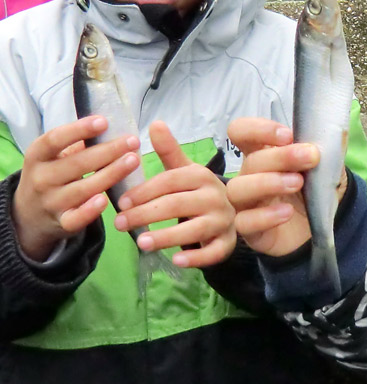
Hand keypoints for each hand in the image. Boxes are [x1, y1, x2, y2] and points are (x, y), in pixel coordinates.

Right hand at [12, 116, 140, 260]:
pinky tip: (105, 200)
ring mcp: (50, 202)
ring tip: (133, 161)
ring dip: (110, 174)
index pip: (55, 139)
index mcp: (38, 155)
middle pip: (77, 163)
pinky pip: (75, 219)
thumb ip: (78, 143)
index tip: (104, 121)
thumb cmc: (52, 174)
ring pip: (82, 189)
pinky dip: (89, 211)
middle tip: (133, 141)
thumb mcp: (55, 156)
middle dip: (108, 151)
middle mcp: (41, 179)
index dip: (79, 129)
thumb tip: (110, 127)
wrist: (29, 215)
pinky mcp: (61, 223)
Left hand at [113, 121, 235, 268]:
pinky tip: (175, 261)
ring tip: (140, 243)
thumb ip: (168, 151)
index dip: (145, 191)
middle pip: (177, 204)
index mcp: (202, 175)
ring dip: (166, 237)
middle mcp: (216, 196)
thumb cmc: (197, 192)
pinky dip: (195, 257)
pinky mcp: (227, 243)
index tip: (121, 202)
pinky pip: (213, 252)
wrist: (230, 213)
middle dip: (145, 214)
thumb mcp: (184, 171)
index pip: (171, 180)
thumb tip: (155, 123)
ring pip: (194, 229)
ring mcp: (223, 220)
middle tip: (120, 224)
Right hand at [225, 118, 320, 256]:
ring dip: (268, 183)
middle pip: (250, 161)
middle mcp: (249, 175)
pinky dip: (265, 216)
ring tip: (297, 183)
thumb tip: (333, 129)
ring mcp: (246, 203)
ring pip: (238, 189)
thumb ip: (326, 145)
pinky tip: (287, 212)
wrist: (321, 220)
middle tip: (310, 157)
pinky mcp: (250, 230)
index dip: (258, 129)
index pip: (241, 131)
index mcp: (262, 151)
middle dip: (281, 156)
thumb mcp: (324, 161)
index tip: (288, 136)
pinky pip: (244, 222)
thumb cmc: (314, 184)